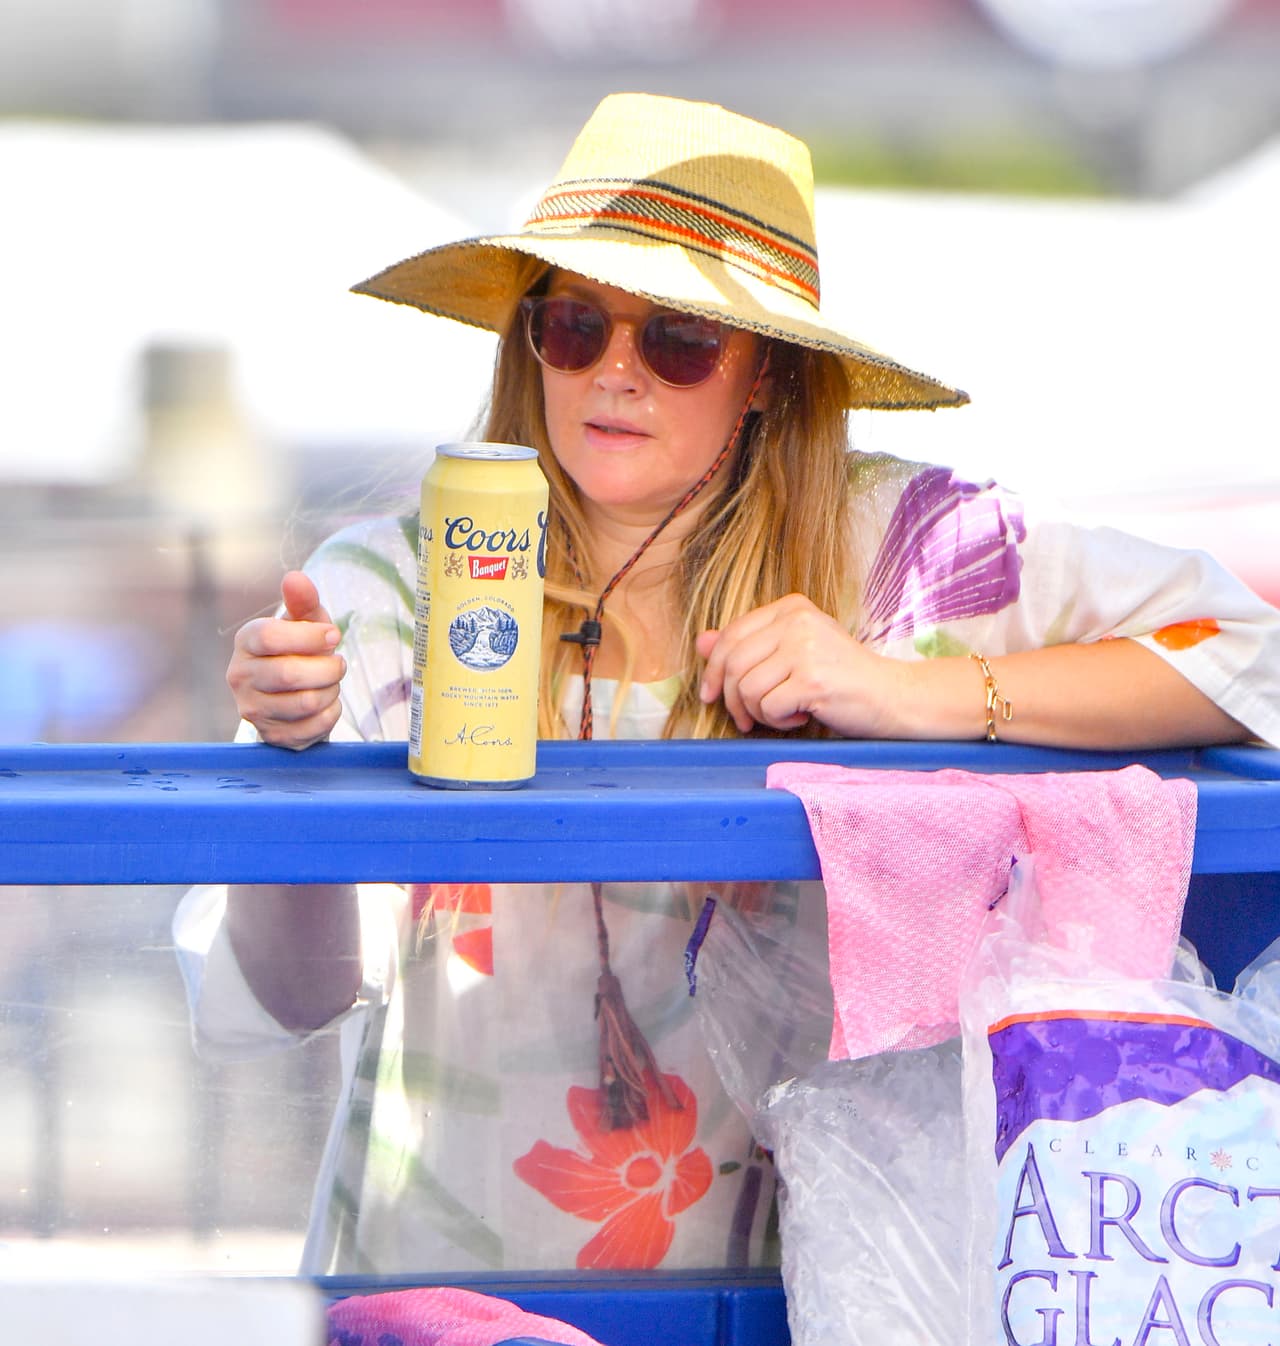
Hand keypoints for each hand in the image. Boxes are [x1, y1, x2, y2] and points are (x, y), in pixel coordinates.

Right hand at [227, 571, 345, 748]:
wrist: (294, 693)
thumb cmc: (300, 649)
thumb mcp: (305, 622)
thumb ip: (303, 601)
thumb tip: (295, 577)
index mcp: (246, 642)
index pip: (268, 636)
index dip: (309, 636)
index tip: (334, 635)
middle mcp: (240, 676)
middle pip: (289, 674)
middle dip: (327, 668)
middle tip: (338, 663)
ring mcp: (252, 709)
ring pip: (305, 702)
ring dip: (331, 690)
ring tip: (330, 682)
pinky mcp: (271, 735)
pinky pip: (314, 726)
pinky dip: (331, 713)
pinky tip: (325, 703)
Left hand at [696, 594, 902, 737]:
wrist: (892, 696)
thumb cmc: (841, 677)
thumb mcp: (793, 653)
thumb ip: (748, 645)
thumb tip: (700, 642)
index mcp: (791, 607)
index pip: (730, 635)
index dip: (713, 670)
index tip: (711, 695)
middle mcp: (796, 620)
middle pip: (733, 663)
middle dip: (731, 699)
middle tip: (744, 719)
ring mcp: (805, 648)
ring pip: (747, 689)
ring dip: (758, 713)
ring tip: (783, 714)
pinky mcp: (812, 679)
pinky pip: (768, 707)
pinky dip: (778, 722)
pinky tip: (801, 717)